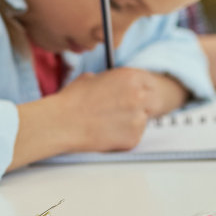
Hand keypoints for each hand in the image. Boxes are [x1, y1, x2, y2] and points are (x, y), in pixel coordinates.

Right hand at [55, 68, 181, 151]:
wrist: (61, 123)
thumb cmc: (71, 100)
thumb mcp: (91, 79)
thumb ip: (110, 81)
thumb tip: (113, 86)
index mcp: (131, 77)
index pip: (150, 82)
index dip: (142, 89)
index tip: (137, 95)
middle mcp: (140, 96)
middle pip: (153, 102)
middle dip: (142, 106)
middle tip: (124, 111)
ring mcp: (139, 119)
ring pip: (143, 121)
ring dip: (130, 122)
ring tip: (106, 123)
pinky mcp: (134, 138)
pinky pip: (134, 137)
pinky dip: (123, 137)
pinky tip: (105, 133)